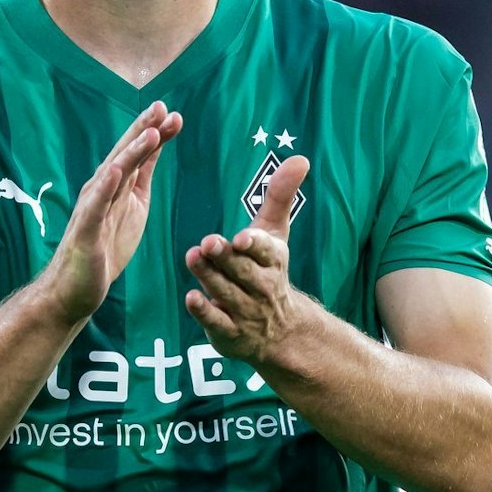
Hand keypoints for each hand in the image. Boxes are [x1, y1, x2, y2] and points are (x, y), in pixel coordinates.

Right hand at [40, 101, 181, 324]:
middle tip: (162, 108)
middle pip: (124, 155)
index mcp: (116, 186)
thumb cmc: (103, 248)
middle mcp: (101, 190)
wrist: (75, 288)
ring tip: (150, 134)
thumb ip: (141, 176)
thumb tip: (157, 144)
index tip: (173, 113)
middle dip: (143, 131)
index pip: (137, 154)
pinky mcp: (86, 230)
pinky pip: (95, 206)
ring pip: (113, 175)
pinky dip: (104, 187)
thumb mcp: (133, 206)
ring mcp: (92, 208)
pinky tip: (114, 172)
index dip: (153, 132)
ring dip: (131, 153)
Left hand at [184, 154, 311, 364]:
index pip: (266, 252)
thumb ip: (280, 196)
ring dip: (209, 276)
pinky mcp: (229, 333)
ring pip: (226, 293)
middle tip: (207, 242)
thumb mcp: (275, 233)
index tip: (242, 238)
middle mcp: (262, 287)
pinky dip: (205, 311)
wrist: (280, 330)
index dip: (254, 245)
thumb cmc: (269, 269)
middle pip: (242, 271)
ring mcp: (246, 312)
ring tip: (193, 257)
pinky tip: (191, 297)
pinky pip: (217, 322)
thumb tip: (300, 158)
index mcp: (274, 261)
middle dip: (226, 258)